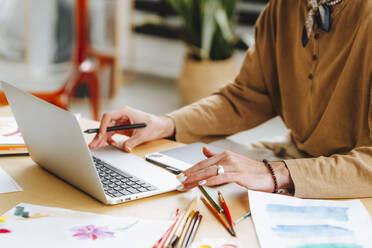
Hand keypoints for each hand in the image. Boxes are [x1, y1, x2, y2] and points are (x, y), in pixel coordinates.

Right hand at [89, 106, 174, 151]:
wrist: (160, 126)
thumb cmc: (153, 124)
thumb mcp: (143, 134)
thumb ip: (133, 141)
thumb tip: (124, 148)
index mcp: (125, 112)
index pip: (109, 116)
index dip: (103, 125)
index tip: (101, 134)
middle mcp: (121, 116)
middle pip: (106, 124)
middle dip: (99, 134)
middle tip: (93, 144)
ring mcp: (121, 122)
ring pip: (108, 130)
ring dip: (102, 138)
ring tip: (95, 146)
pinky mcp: (122, 128)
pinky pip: (112, 133)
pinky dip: (109, 139)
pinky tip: (108, 144)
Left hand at [179, 147, 293, 191]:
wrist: (271, 174)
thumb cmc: (252, 171)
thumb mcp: (233, 161)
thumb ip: (217, 157)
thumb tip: (204, 150)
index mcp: (224, 155)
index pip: (203, 163)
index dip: (190, 169)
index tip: (180, 175)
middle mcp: (227, 158)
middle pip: (203, 167)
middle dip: (189, 174)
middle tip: (179, 181)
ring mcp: (233, 165)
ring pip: (210, 172)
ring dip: (196, 179)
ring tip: (186, 184)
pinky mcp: (239, 174)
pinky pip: (221, 177)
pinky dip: (210, 180)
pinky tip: (202, 183)